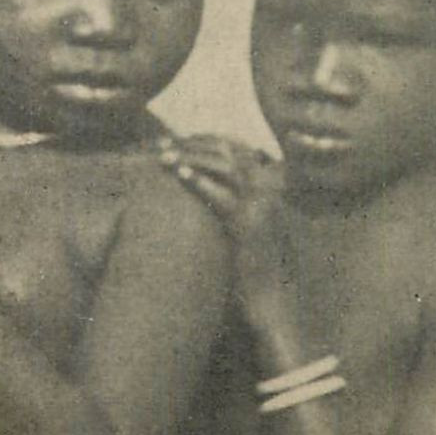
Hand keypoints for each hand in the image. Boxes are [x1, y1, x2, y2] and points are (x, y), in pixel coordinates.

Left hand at [157, 135, 291, 319]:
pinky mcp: (248, 226)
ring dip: (191, 157)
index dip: (207, 139)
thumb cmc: (255, 265)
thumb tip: (203, 188)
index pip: (237, 149)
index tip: (181, 137)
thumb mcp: (245, 226)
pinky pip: (222, 196)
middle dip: (193, 143)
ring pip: (224, 167)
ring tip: (164, 156)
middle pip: (228, 152)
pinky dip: (200, 182)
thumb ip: (231, 204)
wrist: (271, 297)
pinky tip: (180, 175)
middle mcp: (266, 192)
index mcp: (267, 187)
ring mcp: (259, 207)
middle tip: (164, 142)